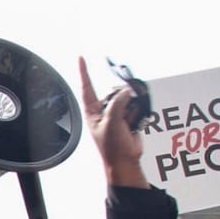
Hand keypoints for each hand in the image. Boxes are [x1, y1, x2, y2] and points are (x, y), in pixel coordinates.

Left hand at [79, 57, 147, 187]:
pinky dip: (138, 113)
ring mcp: (117, 113)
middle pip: (115, 92)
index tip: (81, 58)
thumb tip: (127, 91)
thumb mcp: (111, 124)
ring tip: (127, 124)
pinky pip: (137, 106)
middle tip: (122, 119)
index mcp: (92, 112)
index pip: (87, 88)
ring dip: (131, 109)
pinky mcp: (130, 116)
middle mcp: (104, 111)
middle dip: (122, 100)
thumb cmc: (113, 148)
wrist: (126, 160)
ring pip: (128, 98)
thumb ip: (118, 104)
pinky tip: (134, 125)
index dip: (84, 72)